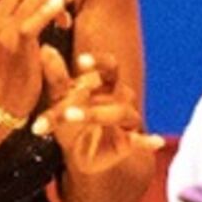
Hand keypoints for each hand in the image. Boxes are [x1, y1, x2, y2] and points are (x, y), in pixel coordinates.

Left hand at [45, 51, 148, 174]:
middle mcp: (120, 98)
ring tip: (69, 116)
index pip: (109, 67)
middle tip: (72, 95)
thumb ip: (56, 77)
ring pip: (121, 113)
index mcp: (106, 83)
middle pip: (119, 89)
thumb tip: (45, 48)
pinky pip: (141, 141)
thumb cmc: (71, 120)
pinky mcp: (130, 142)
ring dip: (96, 114)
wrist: (78, 153)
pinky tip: (156, 142)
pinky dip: (148, 141)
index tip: (80, 61)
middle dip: (96, 88)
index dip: (99, 62)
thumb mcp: (59, 100)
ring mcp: (127, 120)